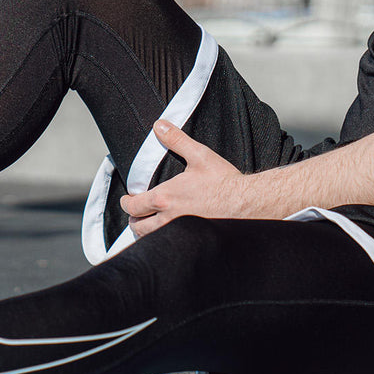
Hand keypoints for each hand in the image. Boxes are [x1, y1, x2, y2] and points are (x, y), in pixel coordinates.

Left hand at [119, 121, 250, 237]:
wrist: (246, 203)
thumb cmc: (223, 181)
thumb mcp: (199, 155)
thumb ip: (176, 140)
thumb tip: (159, 126)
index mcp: (164, 198)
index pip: (133, 205)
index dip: (127, 202)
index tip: (129, 200)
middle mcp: (167, 219)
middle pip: (137, 226)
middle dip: (135, 218)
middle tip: (137, 214)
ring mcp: (178, 234)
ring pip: (150, 239)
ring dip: (146, 232)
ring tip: (149, 226)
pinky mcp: (191, 242)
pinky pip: (167, 247)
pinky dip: (162, 242)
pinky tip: (168, 238)